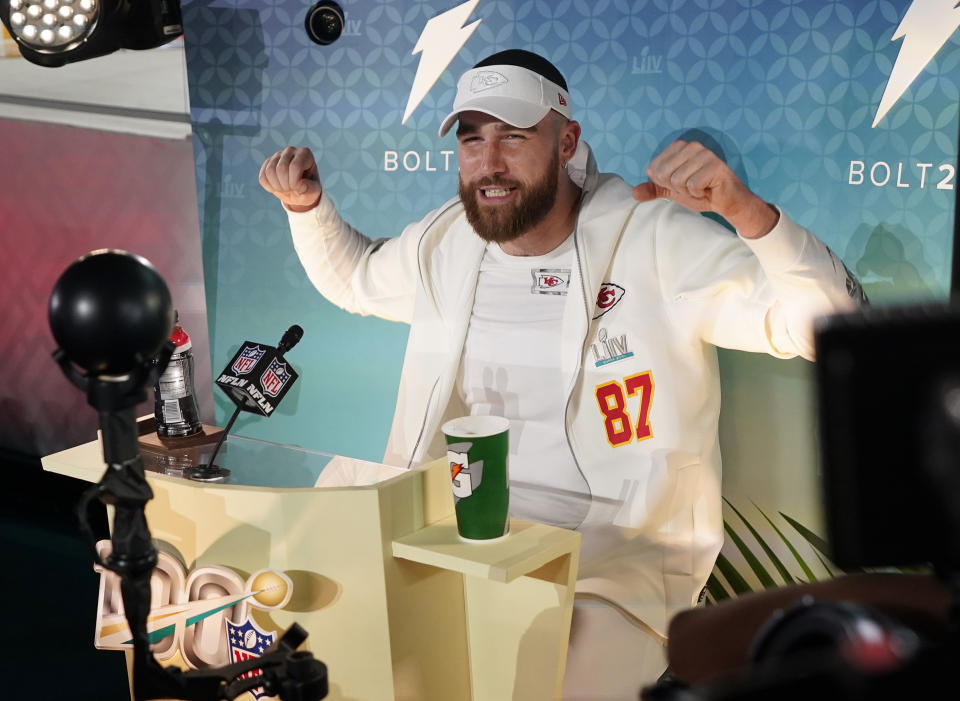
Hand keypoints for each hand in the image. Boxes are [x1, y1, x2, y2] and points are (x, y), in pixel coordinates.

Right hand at [259, 146, 322, 211]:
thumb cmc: (308, 189)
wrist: (298, 192)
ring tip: (285, 188)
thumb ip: (310, 189)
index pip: (295, 167)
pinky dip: (269, 187)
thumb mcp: (314, 192)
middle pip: (281, 169)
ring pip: (269, 172)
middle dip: (286, 185)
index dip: (295, 183)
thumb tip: (300, 185)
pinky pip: (262, 178)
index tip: (300, 189)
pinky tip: (278, 187)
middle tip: (292, 190)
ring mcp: (277, 156)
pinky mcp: (267, 163)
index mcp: (305, 153)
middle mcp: (290, 150)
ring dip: (277, 187)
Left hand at [632, 140, 777, 237]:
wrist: (726, 201)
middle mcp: (690, 146)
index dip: (665, 184)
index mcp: (678, 148)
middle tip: (692, 186)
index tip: (682, 184)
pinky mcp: (714, 165)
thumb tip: (635, 193)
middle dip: (676, 188)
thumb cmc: (701, 192)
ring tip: (701, 187)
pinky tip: (708, 189)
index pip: (653, 170)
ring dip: (688, 192)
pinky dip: (698, 193)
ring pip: (677, 180)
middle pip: (663, 175)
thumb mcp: (673, 191)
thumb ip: (654, 189)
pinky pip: (692, 185)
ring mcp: (704, 153)